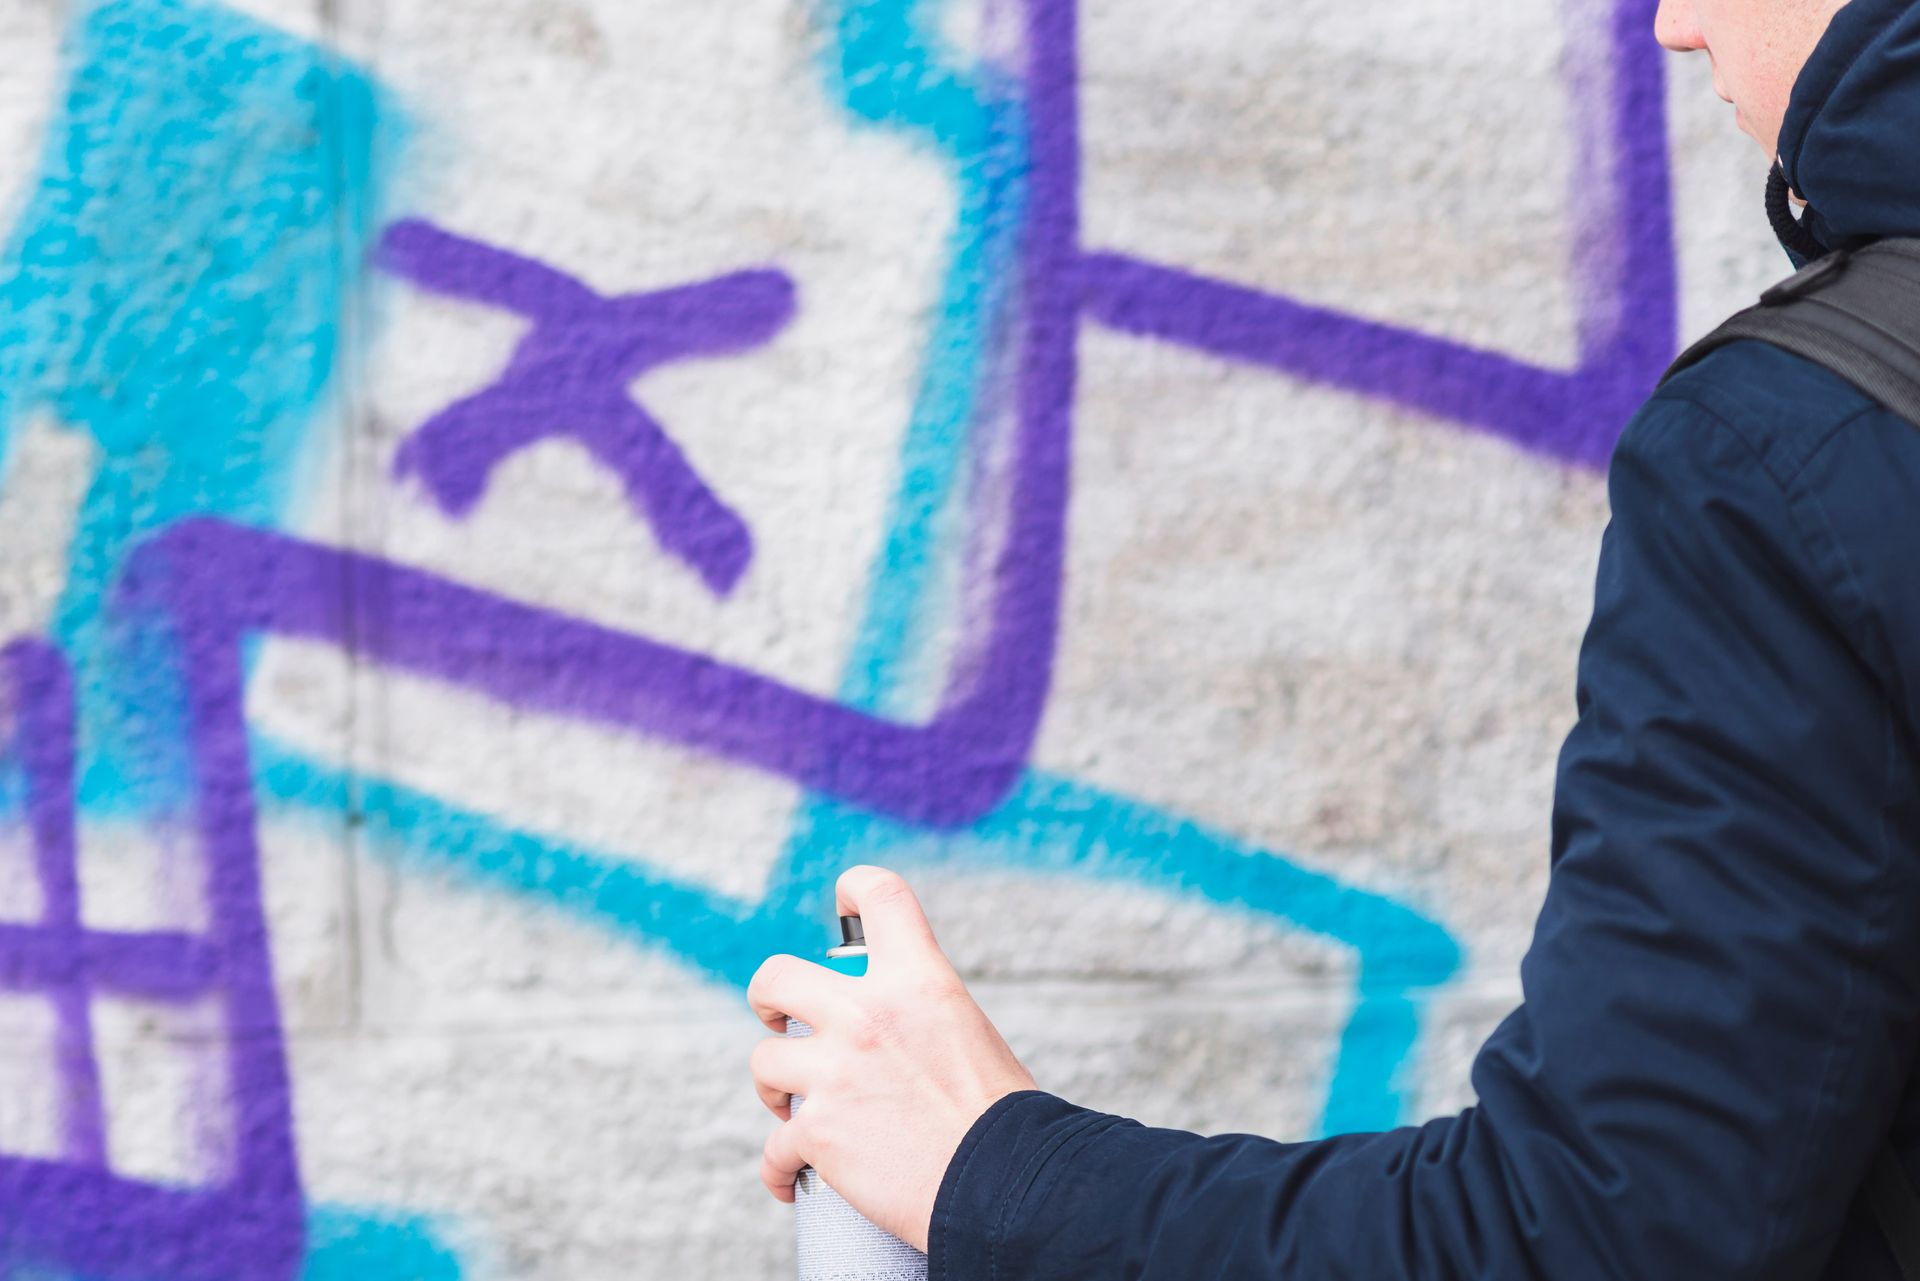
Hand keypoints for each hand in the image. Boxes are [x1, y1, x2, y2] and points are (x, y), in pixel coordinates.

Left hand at [747, 866, 1036, 1251]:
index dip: (854, 887)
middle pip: (776, 977)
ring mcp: (835, 1072)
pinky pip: (773, 1148)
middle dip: (768, 999)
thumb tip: (890, 1032)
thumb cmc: (1000, 1122)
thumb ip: (918, 1016)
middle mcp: (868, 1015)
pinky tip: (787, 1179)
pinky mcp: (817, 1131)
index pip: (880, 894)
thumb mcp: (967, 1034)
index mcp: (918, 981)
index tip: (843, 898)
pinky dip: (779, 1170)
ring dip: (774, 1089)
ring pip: (764, 1061)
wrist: (1008, 1188)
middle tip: (778, 1019)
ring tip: (791, 1113)